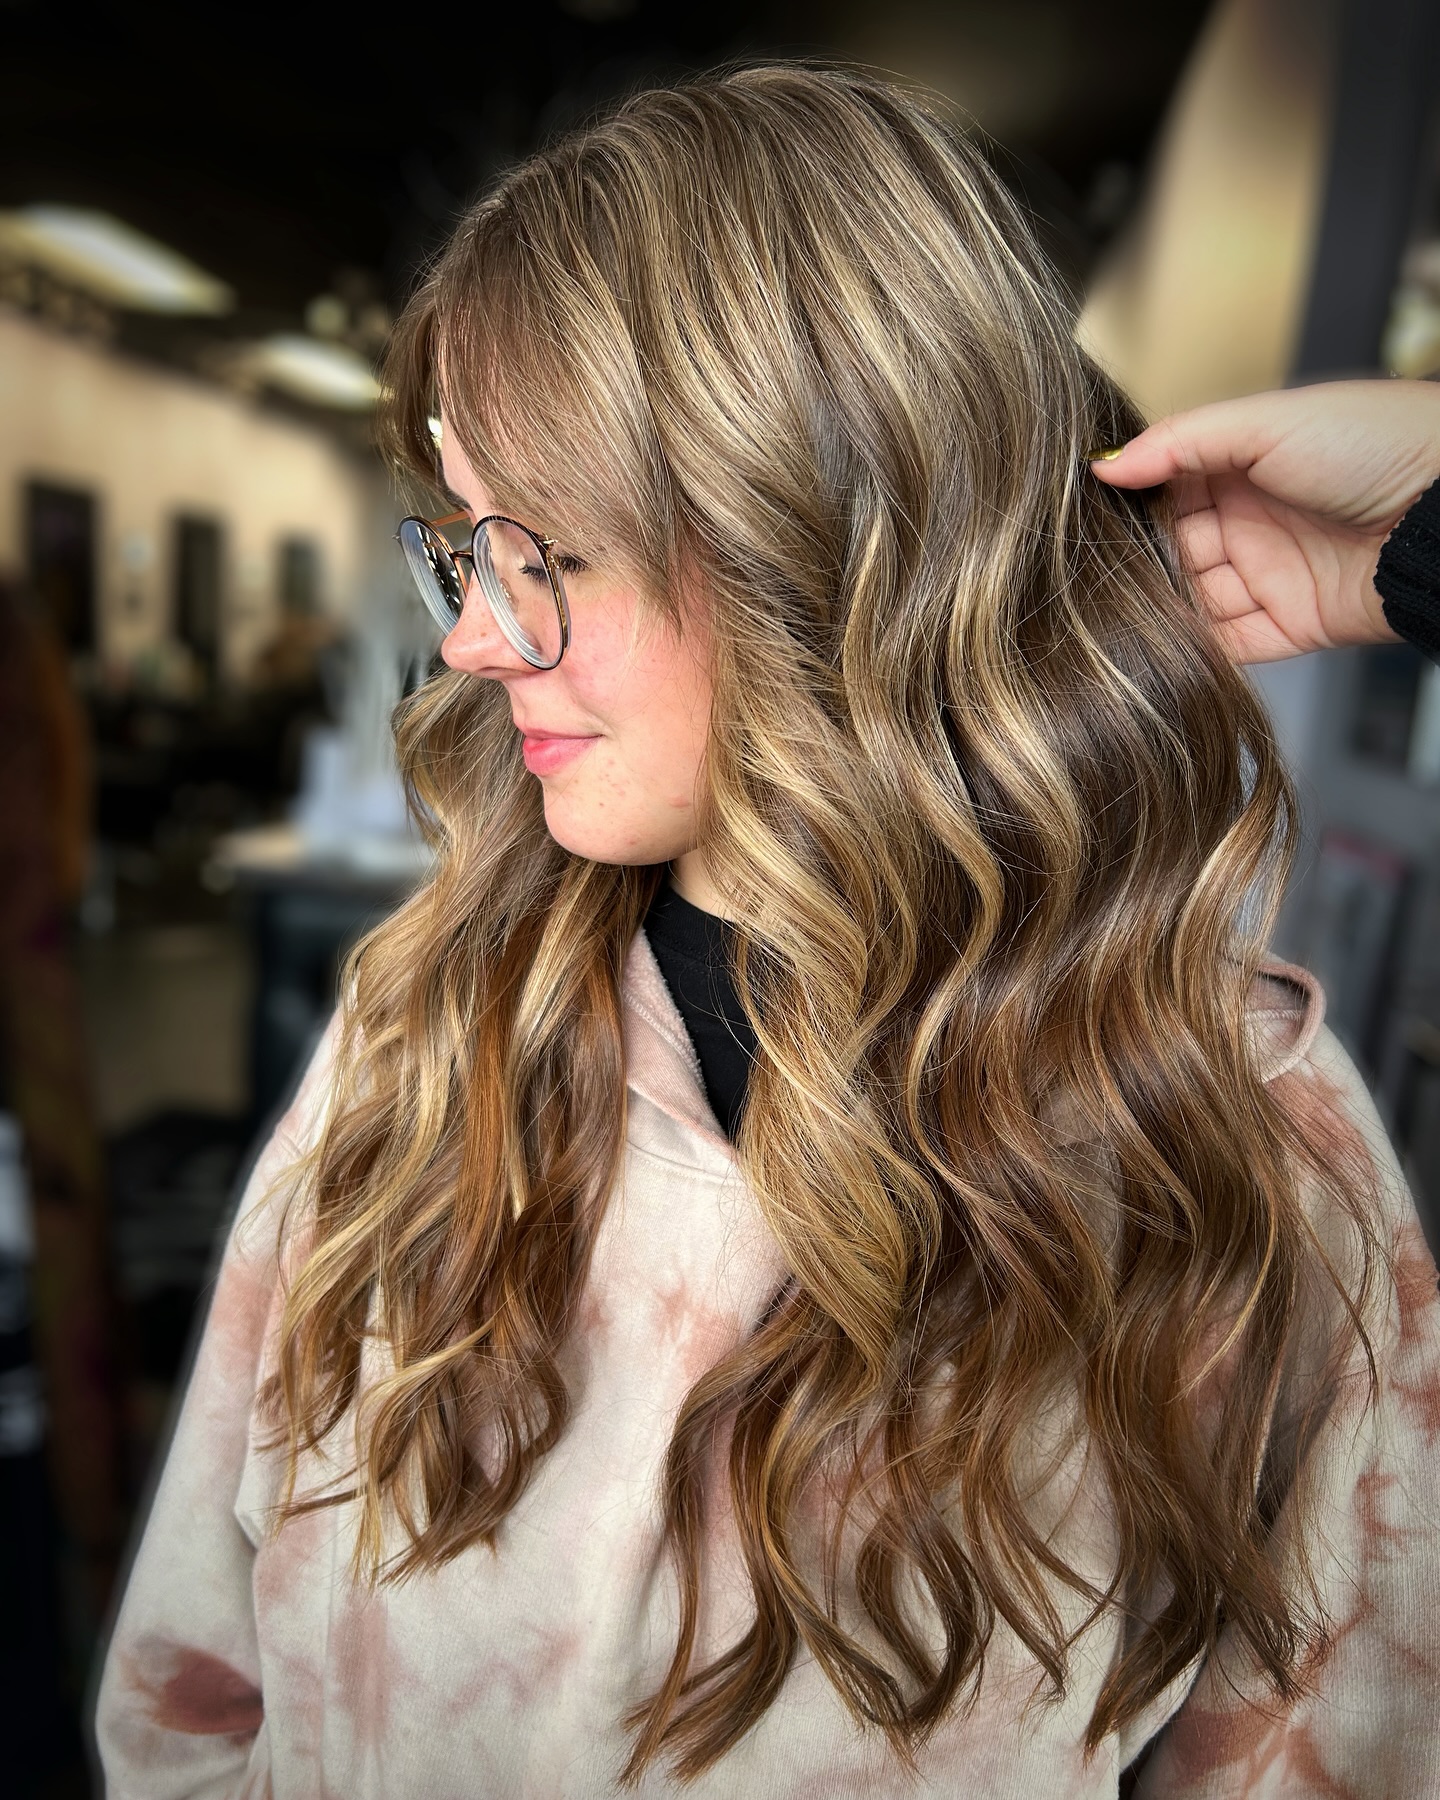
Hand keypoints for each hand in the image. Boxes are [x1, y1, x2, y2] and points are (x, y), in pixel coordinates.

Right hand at [1089, 379, 1439, 662]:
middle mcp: (1254, 521)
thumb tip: (1105, 463)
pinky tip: (1164, 641)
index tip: (1089, 515)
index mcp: (1245, 465)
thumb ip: (1179, 441)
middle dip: (1141, 561)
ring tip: (1122, 611)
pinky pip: (1232, 645)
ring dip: (1163, 609)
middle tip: (1098, 571)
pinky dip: (1199, 649)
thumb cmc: (1375, 443)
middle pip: (1175, 550)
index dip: (1133, 503)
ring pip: (1195, 601)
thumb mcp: (1265, 422)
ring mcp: (1271, 575)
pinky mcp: (1292, 625)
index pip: (1169, 489)